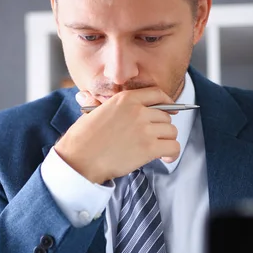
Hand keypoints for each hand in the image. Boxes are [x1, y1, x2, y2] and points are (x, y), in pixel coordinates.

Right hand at [54, 88, 179, 183]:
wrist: (80, 159)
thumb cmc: (83, 139)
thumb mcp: (96, 111)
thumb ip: (114, 107)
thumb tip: (118, 109)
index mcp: (126, 99)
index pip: (157, 94)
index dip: (167, 103)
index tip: (170, 110)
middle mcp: (138, 111)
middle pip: (166, 116)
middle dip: (161, 127)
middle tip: (154, 137)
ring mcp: (145, 129)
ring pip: (171, 131)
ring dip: (166, 140)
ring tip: (158, 149)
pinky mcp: (149, 148)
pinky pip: (173, 147)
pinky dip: (172, 154)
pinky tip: (166, 158)